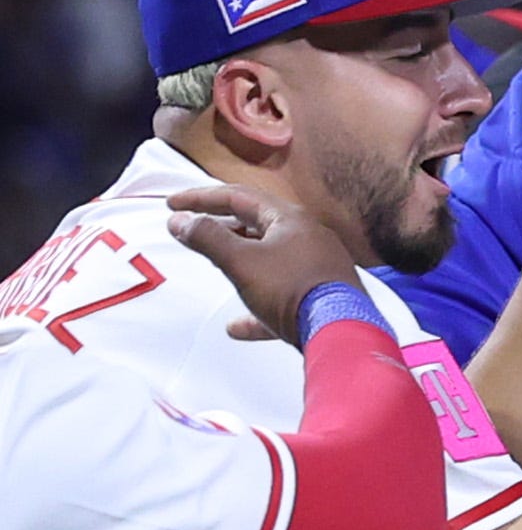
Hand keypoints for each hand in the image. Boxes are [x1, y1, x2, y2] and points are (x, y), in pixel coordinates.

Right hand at [164, 185, 361, 343]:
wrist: (341, 332)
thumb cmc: (293, 290)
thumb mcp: (240, 261)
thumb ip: (207, 238)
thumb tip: (179, 219)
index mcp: (290, 220)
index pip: (238, 197)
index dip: (201, 198)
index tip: (171, 204)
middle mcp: (308, 238)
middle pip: (257, 225)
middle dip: (221, 227)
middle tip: (192, 229)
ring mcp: (319, 268)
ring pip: (270, 260)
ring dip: (240, 263)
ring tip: (215, 264)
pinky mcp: (323, 298)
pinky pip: (284, 299)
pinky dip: (258, 309)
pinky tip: (237, 327)